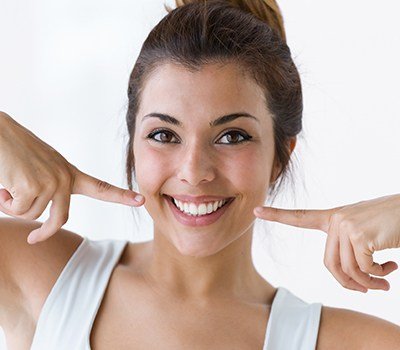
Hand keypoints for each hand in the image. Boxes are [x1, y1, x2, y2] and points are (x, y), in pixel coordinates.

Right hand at [0, 112, 144, 243]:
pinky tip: (3, 183)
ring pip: (32, 215)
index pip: (101, 188)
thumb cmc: (15, 152)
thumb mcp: (40, 168)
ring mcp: (51, 181)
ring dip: (14, 204)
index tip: (140, 201)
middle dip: (44, 232)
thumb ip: (50, 187)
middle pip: (61, 219)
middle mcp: (65, 177)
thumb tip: (45, 214)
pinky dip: (5, 202)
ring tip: (9, 182)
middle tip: (33, 239)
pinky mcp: (33, 185)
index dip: (120, 197)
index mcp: (70, 173)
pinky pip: (17, 210)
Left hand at [253, 194, 399, 292]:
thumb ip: (349, 249)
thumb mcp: (364, 233)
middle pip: (329, 264)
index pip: (300, 217)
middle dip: (349, 284)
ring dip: (368, 283)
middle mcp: (336, 219)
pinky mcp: (360, 235)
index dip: (277, 215)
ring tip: (385, 282)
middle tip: (369, 290)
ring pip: (348, 270)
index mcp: (333, 217)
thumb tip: (349, 279)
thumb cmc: (391, 223)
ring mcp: (346, 226)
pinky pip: (364, 269)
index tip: (256, 211)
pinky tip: (391, 267)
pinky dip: (379, 276)